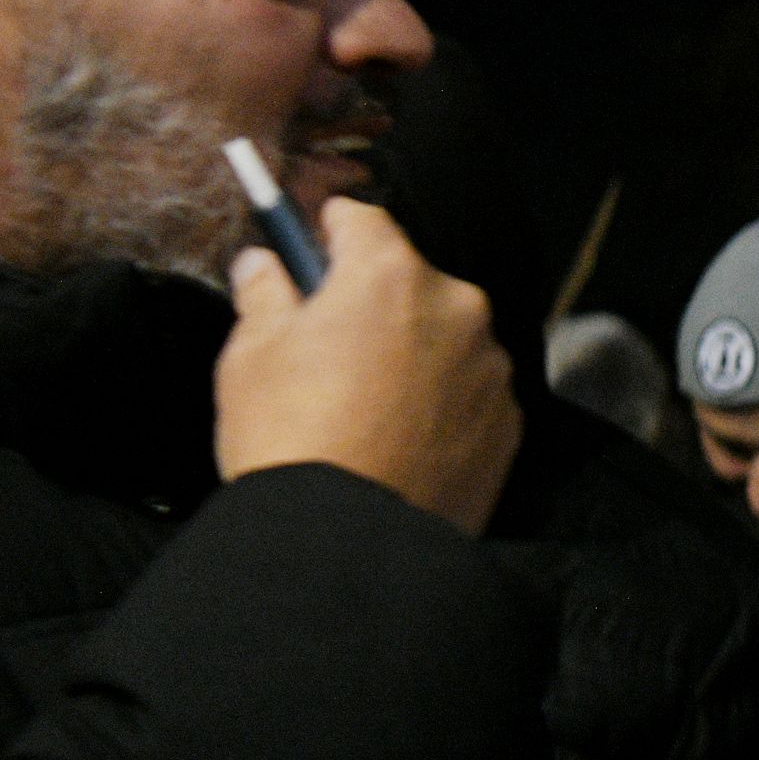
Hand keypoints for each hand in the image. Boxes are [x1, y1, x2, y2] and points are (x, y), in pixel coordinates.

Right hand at [215, 197, 522, 534]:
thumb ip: (265, 293)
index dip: (330, 229)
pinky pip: (467, 391)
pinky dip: (440, 401)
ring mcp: (490, 366)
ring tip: (364, 404)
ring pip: (444, 337)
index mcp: (391, 275)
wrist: (344, 540)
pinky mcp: (507, 422)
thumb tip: (264, 263)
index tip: (312, 246)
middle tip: (328, 346)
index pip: (363, 219)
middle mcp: (456, 307)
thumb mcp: (251, 356)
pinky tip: (399, 437)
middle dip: (373, 301)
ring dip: (412, 351)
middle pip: (409, 281)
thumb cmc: (289, 437)